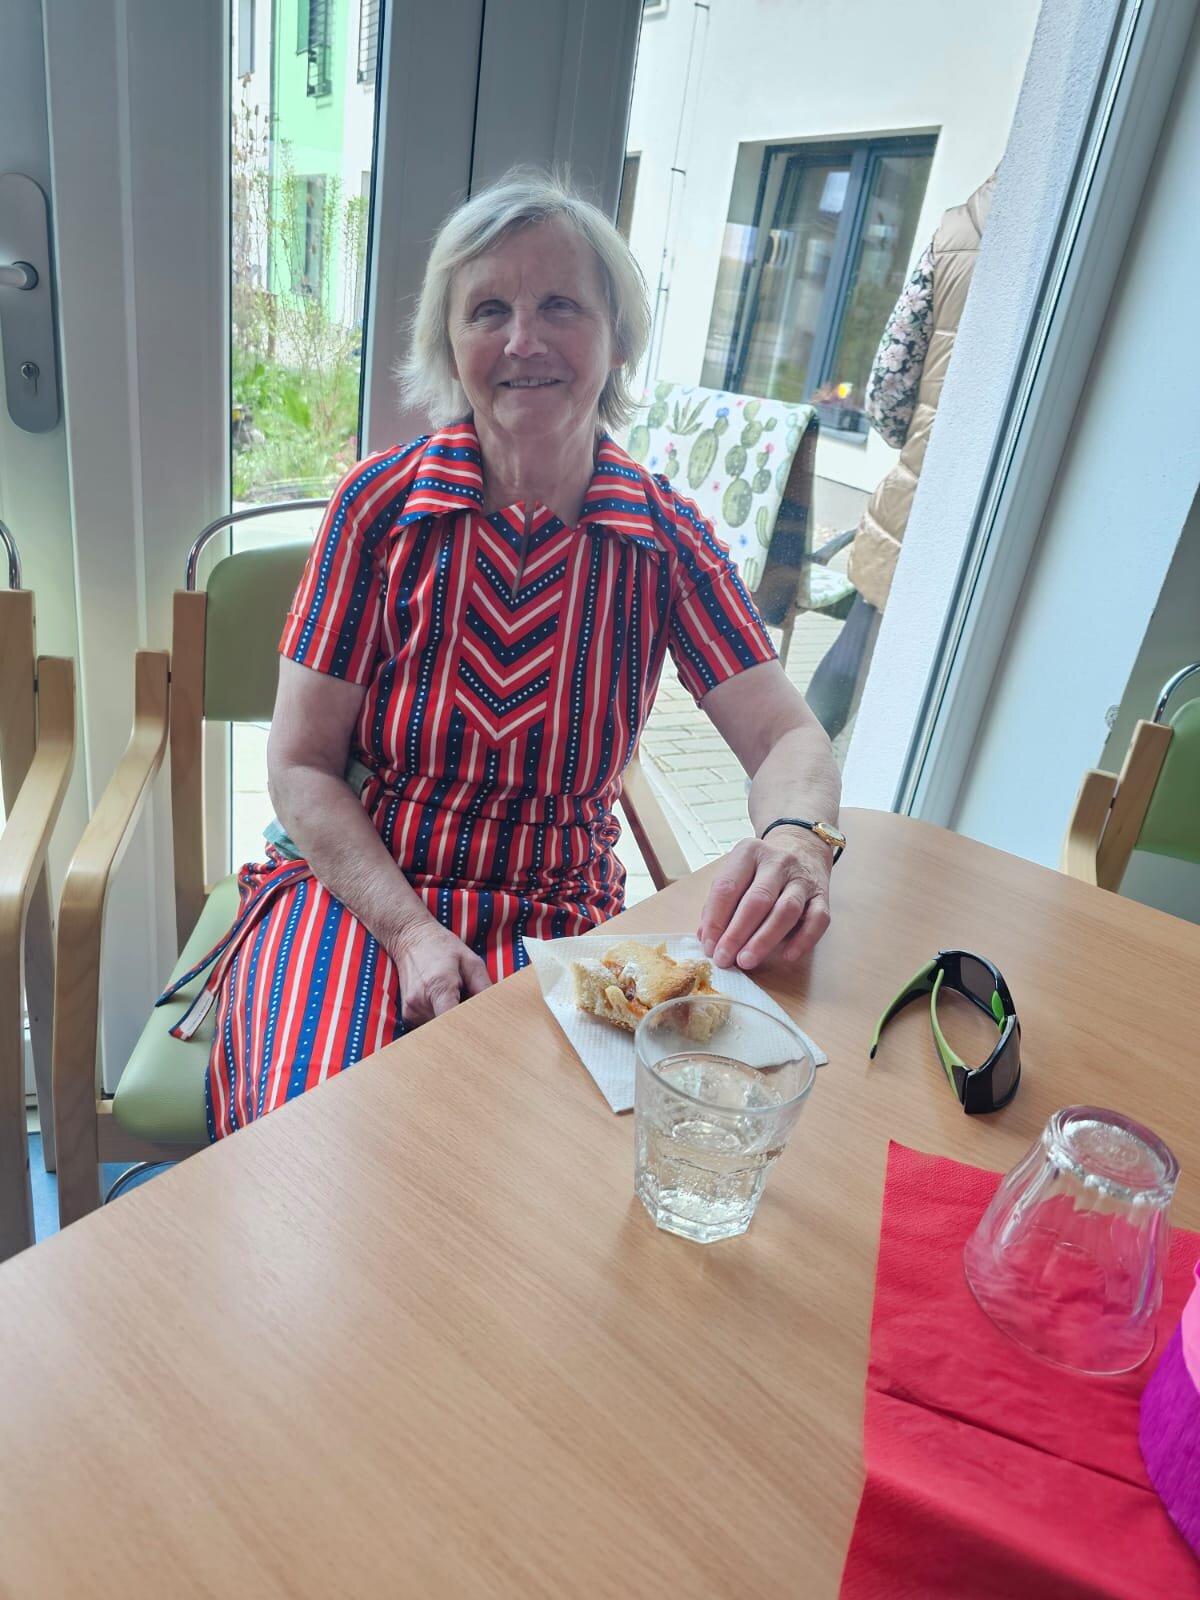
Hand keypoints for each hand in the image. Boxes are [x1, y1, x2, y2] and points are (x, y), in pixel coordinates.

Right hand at [387, 911, 491, 1026]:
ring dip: (452, 1019)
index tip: (482, 1027)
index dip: (470, 1029)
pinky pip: (430, 1026)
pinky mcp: (408, 1015)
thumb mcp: (471, 962)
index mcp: (438, 986)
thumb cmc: (443, 948)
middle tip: (471, 1007)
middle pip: (449, 1028)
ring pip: (440, 1029)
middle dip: (464, 1022)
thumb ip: (484, 988)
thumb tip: (495, 1011)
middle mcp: (420, 1002)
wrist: (410, 938)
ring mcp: (411, 1010)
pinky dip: (441, 1018)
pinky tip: (443, 1001)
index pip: (453, 1022)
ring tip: (455, 998)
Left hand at [697, 829, 831, 971]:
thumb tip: (706, 937)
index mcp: (749, 852)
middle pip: (757, 900)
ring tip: (746, 961)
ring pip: (786, 910)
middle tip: (725, 958)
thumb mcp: (737, 874)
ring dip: (764, 939)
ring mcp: (802, 878)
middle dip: (737, 933)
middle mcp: (778, 862)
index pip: (727, 887)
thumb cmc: (761, 869)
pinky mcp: (822, 895)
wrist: (803, 847)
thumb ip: (719, 903)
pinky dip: (803, 940)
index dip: (715, 920)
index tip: (709, 946)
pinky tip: (787, 956)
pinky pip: (818, 919)